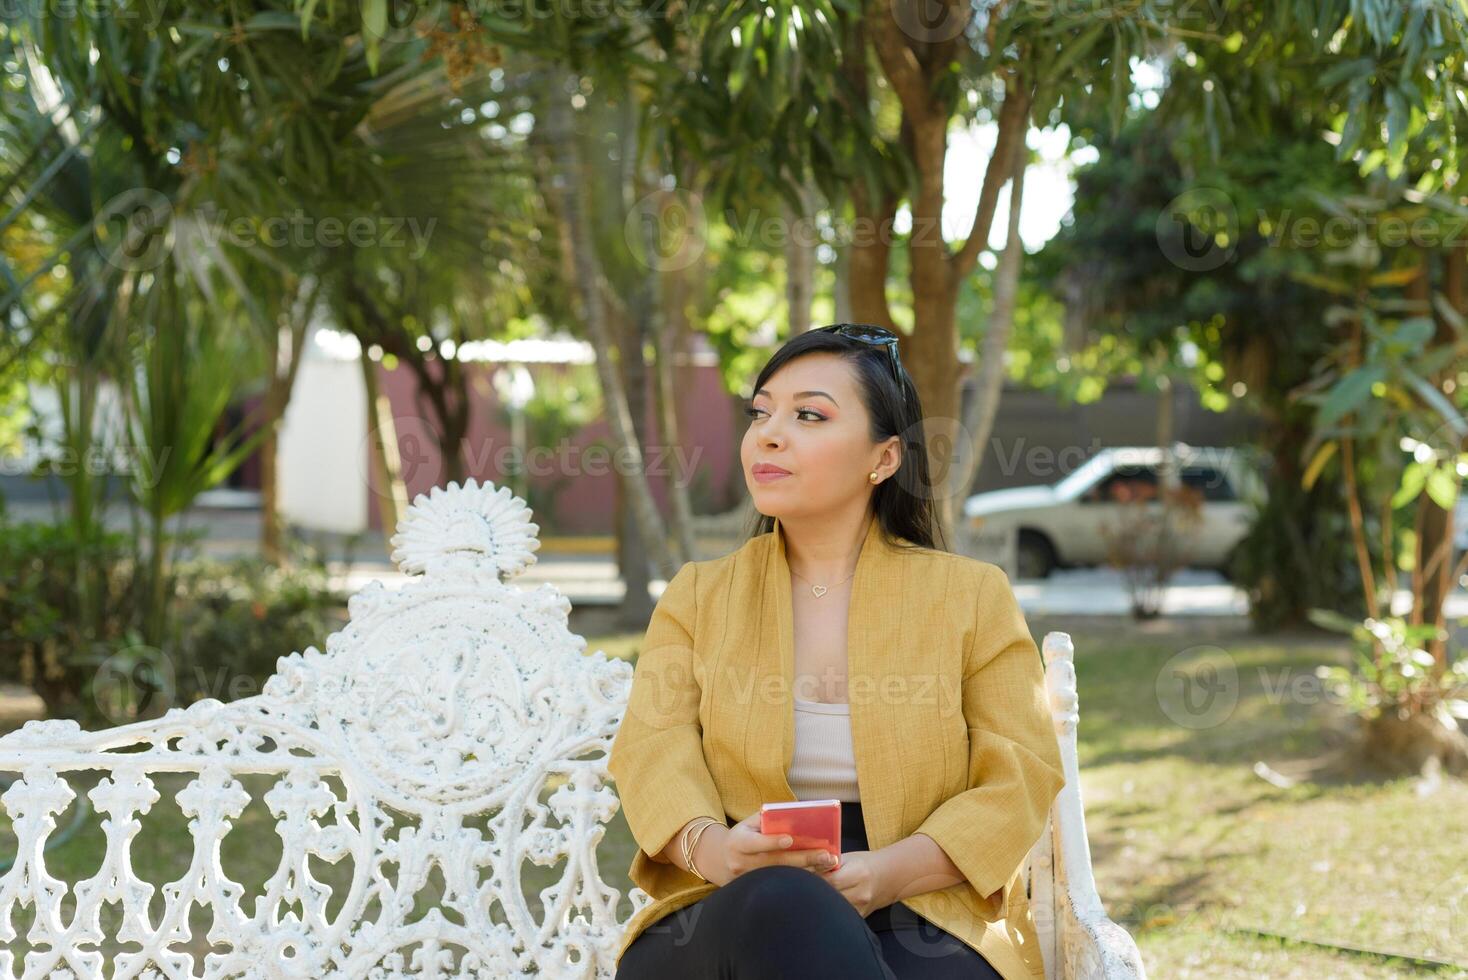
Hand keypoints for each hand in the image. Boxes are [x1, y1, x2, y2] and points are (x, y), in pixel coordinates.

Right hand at [710, 812, 839, 885]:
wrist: (723, 860)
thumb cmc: (744, 834)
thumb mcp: (749, 822)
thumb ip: (768, 817)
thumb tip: (796, 815)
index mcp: (738, 843)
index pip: (755, 843)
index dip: (772, 842)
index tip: (790, 839)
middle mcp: (742, 864)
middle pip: (776, 862)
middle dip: (803, 858)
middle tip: (826, 855)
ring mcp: (750, 880)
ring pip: (782, 876)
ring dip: (808, 870)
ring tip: (829, 863)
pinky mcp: (758, 889)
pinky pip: (783, 884)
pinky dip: (803, 878)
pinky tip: (821, 873)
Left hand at [812, 850, 894, 917]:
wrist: (886, 878)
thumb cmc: (864, 864)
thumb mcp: (848, 858)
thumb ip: (829, 864)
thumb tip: (805, 868)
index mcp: (858, 874)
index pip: (830, 881)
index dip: (815, 880)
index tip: (804, 877)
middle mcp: (861, 893)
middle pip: (830, 897)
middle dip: (815, 893)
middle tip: (803, 889)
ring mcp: (861, 908)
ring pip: (833, 910)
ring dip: (821, 904)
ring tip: (812, 897)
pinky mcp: (859, 918)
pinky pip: (840, 916)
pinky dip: (829, 911)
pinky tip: (823, 906)